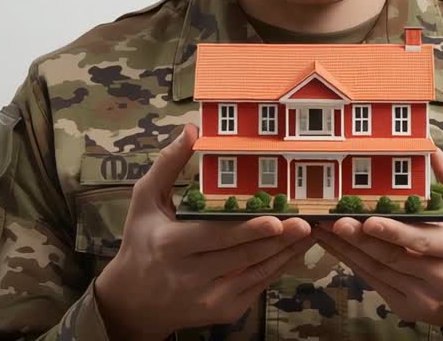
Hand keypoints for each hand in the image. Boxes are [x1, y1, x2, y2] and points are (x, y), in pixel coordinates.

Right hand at [92, 123, 313, 339]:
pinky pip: (256, 287)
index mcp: (171, 245)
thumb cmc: (140, 242)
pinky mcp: (222, 311)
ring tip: (309, 233)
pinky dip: (277, 268)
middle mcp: (189, 276)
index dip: (247, 231)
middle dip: (277, 241)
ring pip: (254, 273)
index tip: (275, 221)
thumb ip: (168, 165)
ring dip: (284, 253)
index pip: (215, 237)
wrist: (133, 302)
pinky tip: (294, 251)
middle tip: (305, 223)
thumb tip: (190, 130)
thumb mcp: (145, 201)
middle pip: (241, 257)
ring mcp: (208, 298)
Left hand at [312, 148, 442, 340]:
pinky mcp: (407, 307)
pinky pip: (375, 283)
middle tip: (333, 222)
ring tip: (323, 229)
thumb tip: (431, 151)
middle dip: (360, 241)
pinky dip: (353, 264)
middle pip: (394, 259)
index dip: (393, 232)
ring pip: (379, 272)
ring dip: (348, 251)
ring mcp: (424, 297)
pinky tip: (335, 246)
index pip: (421, 241)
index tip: (368, 220)